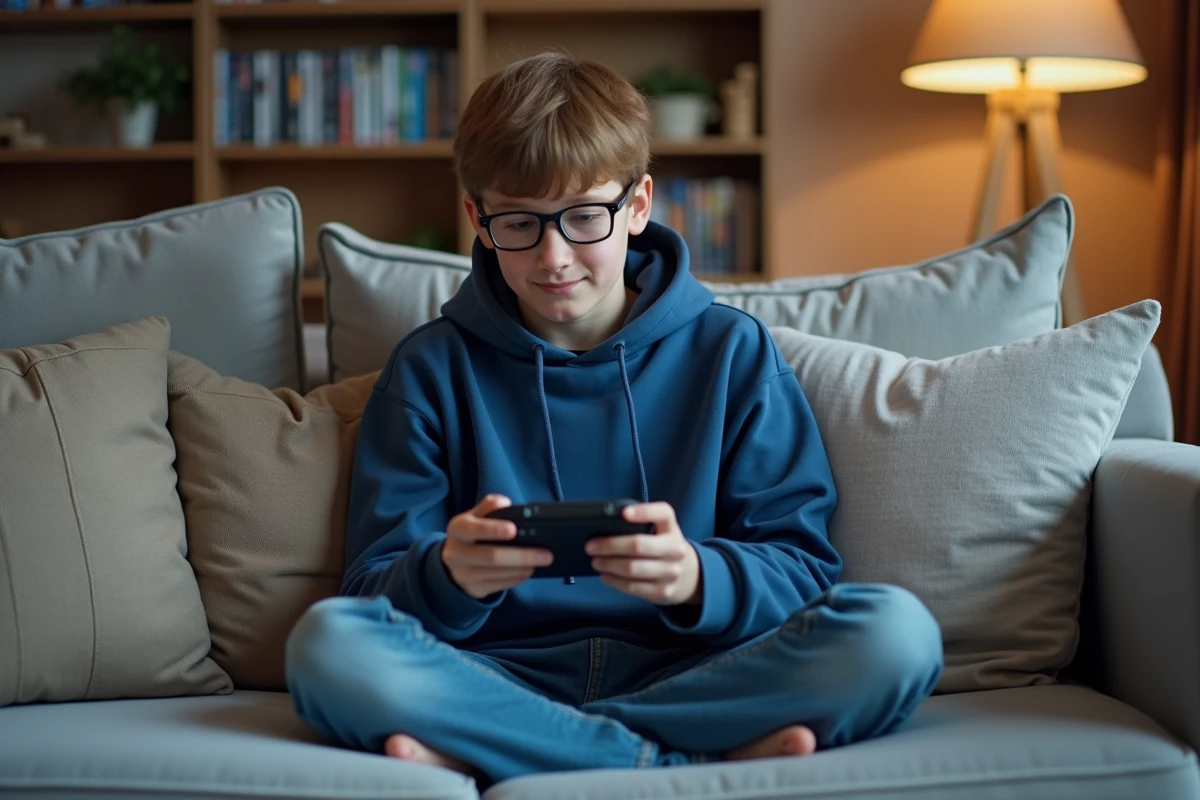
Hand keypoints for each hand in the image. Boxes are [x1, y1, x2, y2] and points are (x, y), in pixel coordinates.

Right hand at [442, 494, 552, 599]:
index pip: (472, 528)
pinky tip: (527, 571)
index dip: (493, 529)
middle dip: (522, 555)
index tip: (513, 529)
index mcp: (457, 529)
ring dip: (523, 567)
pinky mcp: (473, 589)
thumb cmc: (472, 534)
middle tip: (546, 554)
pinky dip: (517, 578)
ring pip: (498, 573)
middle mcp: (456, 553)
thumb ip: (489, 506)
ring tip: (540, 561)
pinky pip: (499, 586)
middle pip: (492, 556)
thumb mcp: (475, 516)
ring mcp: (463, 574)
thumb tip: (505, 503)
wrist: (454, 561)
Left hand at [586, 502, 701, 605]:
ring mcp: (671, 573)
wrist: (690, 576)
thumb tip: (604, 529)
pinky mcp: (663, 592)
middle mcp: (675, 549)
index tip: (624, 513)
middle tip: (590, 546)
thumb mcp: (662, 533)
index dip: (644, 512)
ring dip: (609, 565)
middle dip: (610, 545)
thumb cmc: (665, 548)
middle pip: (638, 545)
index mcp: (672, 529)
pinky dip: (614, 581)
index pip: (663, 513)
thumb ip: (642, 526)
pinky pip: (633, 587)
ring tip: (595, 562)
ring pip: (632, 569)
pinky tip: (605, 576)